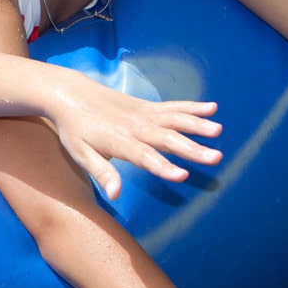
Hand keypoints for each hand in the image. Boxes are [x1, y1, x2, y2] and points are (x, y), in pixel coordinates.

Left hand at [50, 77, 221, 199]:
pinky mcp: (146, 106)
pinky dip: (191, 107)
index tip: (183, 175)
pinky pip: (171, 107)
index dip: (162, 166)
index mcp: (119, 141)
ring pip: (173, 120)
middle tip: (215, 157)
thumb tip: (116, 195)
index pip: (144, 157)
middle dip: (191, 149)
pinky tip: (212, 108)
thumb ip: (101, 173)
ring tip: (218, 131)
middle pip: (166, 139)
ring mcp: (142, 114)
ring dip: (196, 125)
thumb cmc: (74, 128)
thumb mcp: (80, 153)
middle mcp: (134, 127)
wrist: (69, 93)